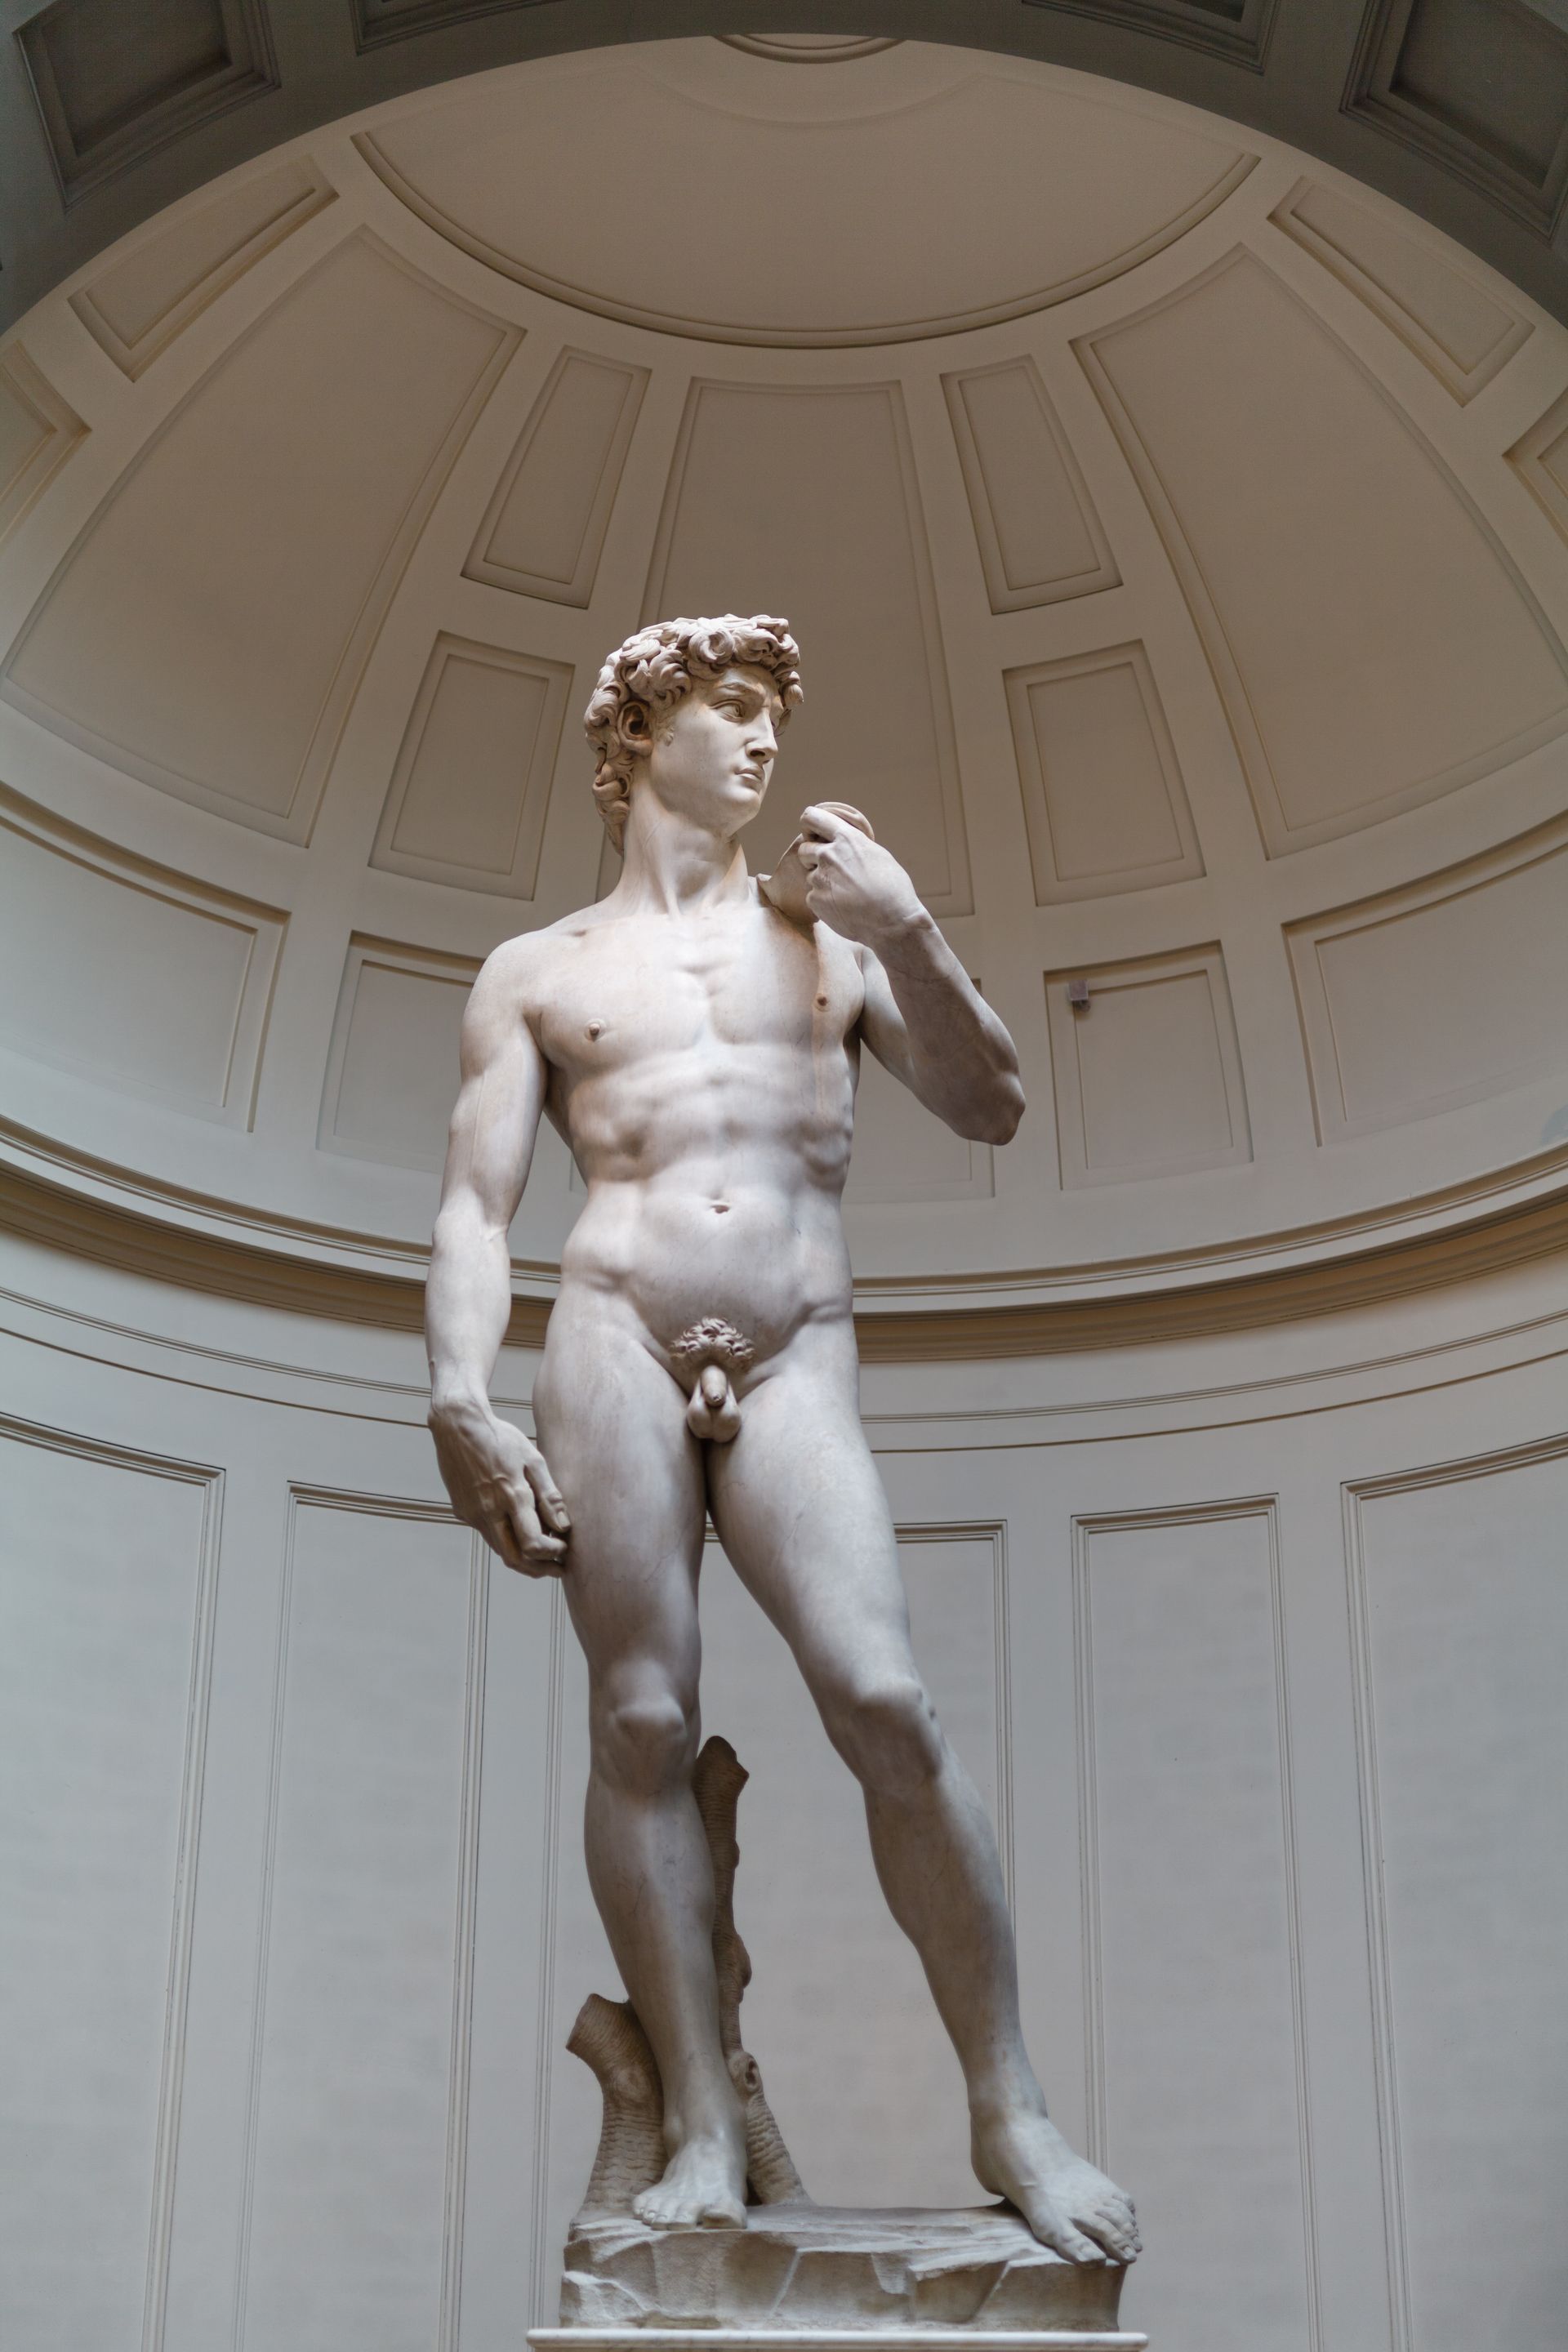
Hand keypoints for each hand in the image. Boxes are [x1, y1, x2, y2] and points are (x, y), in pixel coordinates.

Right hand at [428, 1399, 569, 1575]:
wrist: (458, 1426)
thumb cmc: (500, 1438)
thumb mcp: (532, 1459)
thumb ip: (549, 1495)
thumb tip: (563, 1526)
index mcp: (511, 1497)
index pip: (534, 1544)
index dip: (553, 1554)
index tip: (565, 1548)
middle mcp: (489, 1512)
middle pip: (514, 1559)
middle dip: (539, 1569)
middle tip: (558, 1569)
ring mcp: (473, 1514)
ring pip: (500, 1549)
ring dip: (523, 1558)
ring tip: (544, 1553)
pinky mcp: (463, 1512)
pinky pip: (488, 1534)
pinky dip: (506, 1540)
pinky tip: (519, 1529)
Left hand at [795, 804, 923, 947]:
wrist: (892, 921)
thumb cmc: (893, 888)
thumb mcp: (877, 855)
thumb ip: (855, 845)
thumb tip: (843, 842)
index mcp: (845, 838)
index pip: (811, 817)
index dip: (809, 824)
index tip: (811, 832)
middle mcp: (828, 855)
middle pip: (804, 849)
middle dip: (812, 858)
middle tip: (831, 871)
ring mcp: (819, 878)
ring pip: (811, 876)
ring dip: (822, 882)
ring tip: (846, 894)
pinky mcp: (815, 900)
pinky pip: (813, 897)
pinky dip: (825, 902)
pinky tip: (844, 907)